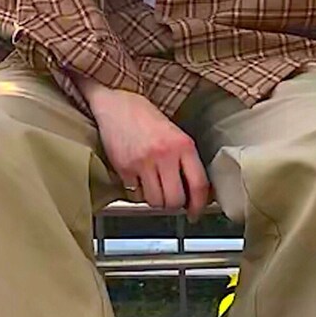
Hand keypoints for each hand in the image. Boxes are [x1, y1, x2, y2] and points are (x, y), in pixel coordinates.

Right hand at [85, 87, 210, 221]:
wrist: (116, 104)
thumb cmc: (145, 117)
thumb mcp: (175, 133)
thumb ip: (185, 159)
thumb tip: (194, 190)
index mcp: (183, 145)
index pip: (198, 184)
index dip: (199, 205)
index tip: (195, 212)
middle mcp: (164, 154)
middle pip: (175, 199)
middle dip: (174, 205)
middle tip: (171, 201)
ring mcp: (143, 162)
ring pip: (155, 201)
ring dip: (156, 201)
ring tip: (155, 189)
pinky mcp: (124, 168)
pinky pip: (136, 194)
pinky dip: (138, 192)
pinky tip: (139, 180)